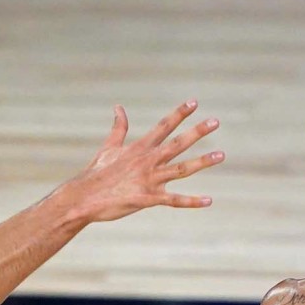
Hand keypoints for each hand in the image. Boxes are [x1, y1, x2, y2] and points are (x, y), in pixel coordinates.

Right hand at [57, 100, 224, 221]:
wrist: (83, 197)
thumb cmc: (96, 173)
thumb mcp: (109, 147)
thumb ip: (119, 128)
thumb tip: (118, 107)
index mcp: (140, 148)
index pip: (163, 126)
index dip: (179, 114)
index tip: (194, 102)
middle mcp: (147, 161)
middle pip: (177, 143)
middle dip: (197, 132)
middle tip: (215, 121)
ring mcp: (149, 179)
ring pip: (181, 169)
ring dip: (202, 162)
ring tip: (221, 155)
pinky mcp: (147, 198)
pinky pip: (174, 200)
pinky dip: (191, 201)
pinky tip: (208, 200)